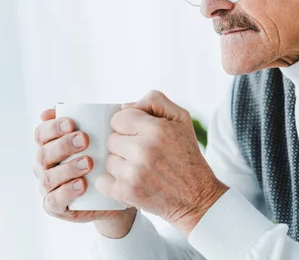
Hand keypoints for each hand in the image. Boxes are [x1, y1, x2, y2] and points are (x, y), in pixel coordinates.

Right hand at [32, 106, 136, 237]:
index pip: (41, 133)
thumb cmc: (104, 158)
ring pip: (48, 177)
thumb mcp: (101, 137)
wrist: (114, 192)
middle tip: (84, 139)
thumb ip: (95, 119)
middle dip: (63, 145)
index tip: (72, 123)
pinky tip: (82, 185)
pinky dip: (67, 192)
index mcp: (50, 145)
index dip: (52, 127)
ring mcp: (48, 187)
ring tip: (88, 163)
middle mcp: (45, 166)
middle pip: (43, 153)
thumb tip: (94, 104)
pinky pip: (54, 200)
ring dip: (67, 168)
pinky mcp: (55, 207)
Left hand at [95, 91, 228, 235]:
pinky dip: (113, 182)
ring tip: (140, 169)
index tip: (139, 134)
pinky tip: (131, 181)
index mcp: (158, 129)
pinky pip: (102, 181)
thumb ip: (155, 101)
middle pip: (112, 139)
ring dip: (120, 164)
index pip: (120, 118)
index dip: (128, 125)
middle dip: (124, 144)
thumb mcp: (181, 119)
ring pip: (109, 160)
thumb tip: (124, 106)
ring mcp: (134, 173)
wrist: (196, 196)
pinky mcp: (127, 192)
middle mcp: (144, 150)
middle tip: (143, 153)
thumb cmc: (187, 154)